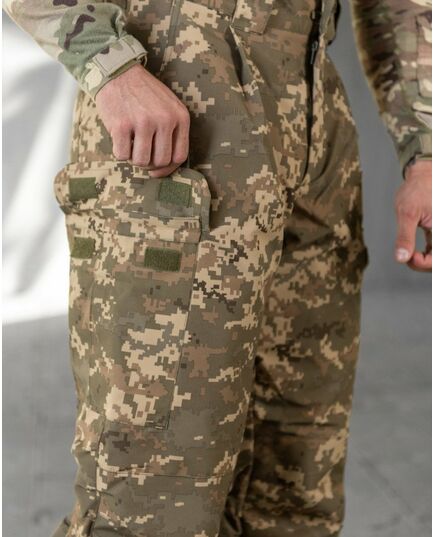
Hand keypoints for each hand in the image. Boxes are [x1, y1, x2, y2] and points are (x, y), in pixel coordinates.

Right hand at [95, 63, 189, 177]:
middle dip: (150, 163)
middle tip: (140, 153)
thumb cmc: (144, 94)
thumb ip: (173, 133)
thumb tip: (165, 168)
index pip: (180, 156)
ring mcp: (143, 122)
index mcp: (180, 116)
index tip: (157, 169)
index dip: (168, 168)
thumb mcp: (169, 106)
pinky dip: (119, 151)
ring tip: (130, 144)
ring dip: (134, 158)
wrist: (118, 71)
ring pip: (142, 161)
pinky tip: (119, 138)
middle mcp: (164, 119)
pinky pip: (122, 155)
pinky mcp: (121, 125)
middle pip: (161, 161)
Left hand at [394, 159, 431, 271]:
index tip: (409, 257)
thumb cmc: (416, 189)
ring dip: (425, 260)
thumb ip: (405, 237)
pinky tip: (414, 252)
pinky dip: (426, 254)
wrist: (423, 175)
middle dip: (423, 264)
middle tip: (408, 257)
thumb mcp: (406, 213)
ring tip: (410, 255)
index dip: (423, 263)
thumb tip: (402, 258)